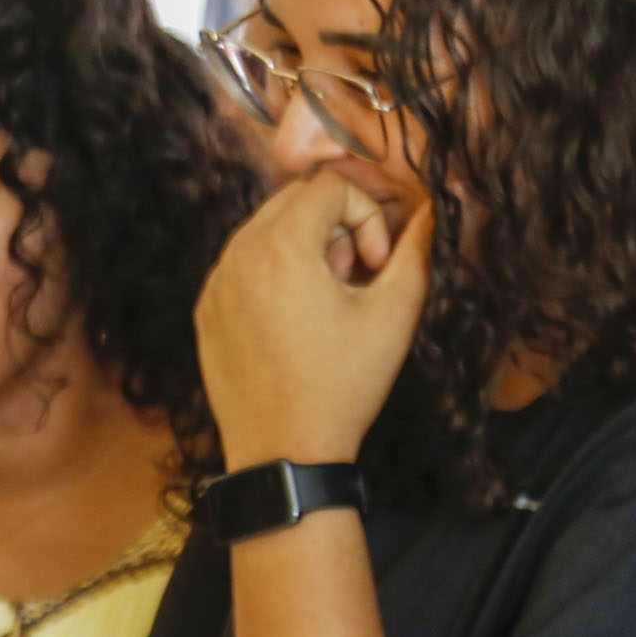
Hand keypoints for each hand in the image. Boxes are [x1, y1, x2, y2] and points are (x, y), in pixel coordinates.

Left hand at [195, 173, 430, 465]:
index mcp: (279, 246)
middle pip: (294, 198)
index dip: (367, 214)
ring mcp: (215, 284)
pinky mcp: (206, 310)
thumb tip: (429, 212)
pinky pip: (242, 266)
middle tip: (355, 278)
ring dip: (305, 247)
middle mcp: (236, 255)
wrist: (284, 452)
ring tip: (328, 300)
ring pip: (265, 229)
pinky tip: (297, 321)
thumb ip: (415, 251)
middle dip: (335, 226)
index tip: (376, 263)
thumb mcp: (395, 314)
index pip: (330, 184)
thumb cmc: (342, 385)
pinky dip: (274, 273)